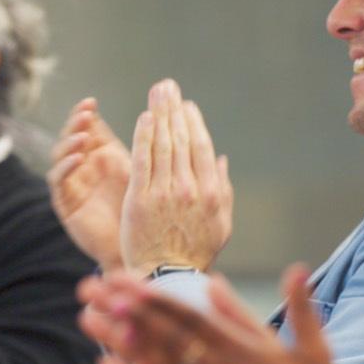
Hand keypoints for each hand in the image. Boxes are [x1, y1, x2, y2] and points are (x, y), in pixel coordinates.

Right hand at [48, 97, 132, 270]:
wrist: (136, 248)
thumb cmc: (142, 209)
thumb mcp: (141, 171)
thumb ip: (140, 146)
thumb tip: (153, 113)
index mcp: (100, 155)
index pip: (87, 128)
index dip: (86, 113)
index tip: (91, 102)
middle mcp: (83, 166)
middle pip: (71, 136)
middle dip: (75, 124)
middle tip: (84, 114)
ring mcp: (72, 183)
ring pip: (61, 155)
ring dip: (70, 143)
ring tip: (83, 136)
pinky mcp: (65, 202)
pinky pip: (58, 180)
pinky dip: (66, 167)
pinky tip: (78, 159)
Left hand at [78, 266, 363, 363]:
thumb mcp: (313, 347)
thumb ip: (299, 307)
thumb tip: (292, 270)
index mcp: (244, 348)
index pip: (189, 316)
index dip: (153, 297)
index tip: (123, 278)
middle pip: (161, 336)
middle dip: (122, 310)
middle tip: (89, 288)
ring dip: (118, 342)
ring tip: (88, 320)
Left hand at [121, 79, 232, 277]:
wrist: (166, 276)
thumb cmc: (196, 253)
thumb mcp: (221, 225)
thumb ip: (223, 190)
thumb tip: (222, 160)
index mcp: (211, 192)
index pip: (202, 147)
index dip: (193, 123)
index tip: (186, 106)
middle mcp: (189, 188)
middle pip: (181, 139)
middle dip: (174, 109)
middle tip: (167, 86)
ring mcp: (164, 192)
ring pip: (162, 144)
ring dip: (159, 114)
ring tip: (156, 93)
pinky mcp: (139, 198)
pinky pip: (142, 159)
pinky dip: (144, 136)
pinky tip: (143, 118)